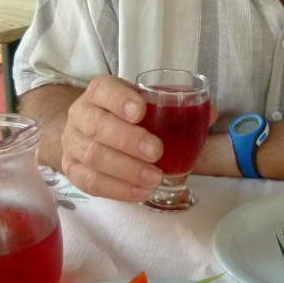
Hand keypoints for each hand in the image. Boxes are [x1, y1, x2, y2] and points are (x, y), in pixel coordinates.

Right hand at [60, 75, 164, 201]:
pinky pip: (90, 182)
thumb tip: (211, 114)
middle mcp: (80, 114)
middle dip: (128, 140)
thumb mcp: (145, 104)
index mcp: (99, 92)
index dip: (120, 99)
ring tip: (155, 178)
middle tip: (157, 151)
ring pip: (93, 156)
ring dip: (127, 169)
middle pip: (97, 126)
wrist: (87, 133)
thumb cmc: (124, 117)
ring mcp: (72, 143)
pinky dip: (117, 189)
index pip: (103, 90)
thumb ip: (175, 107)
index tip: (140, 111)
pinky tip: (141, 192)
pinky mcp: (71, 170)